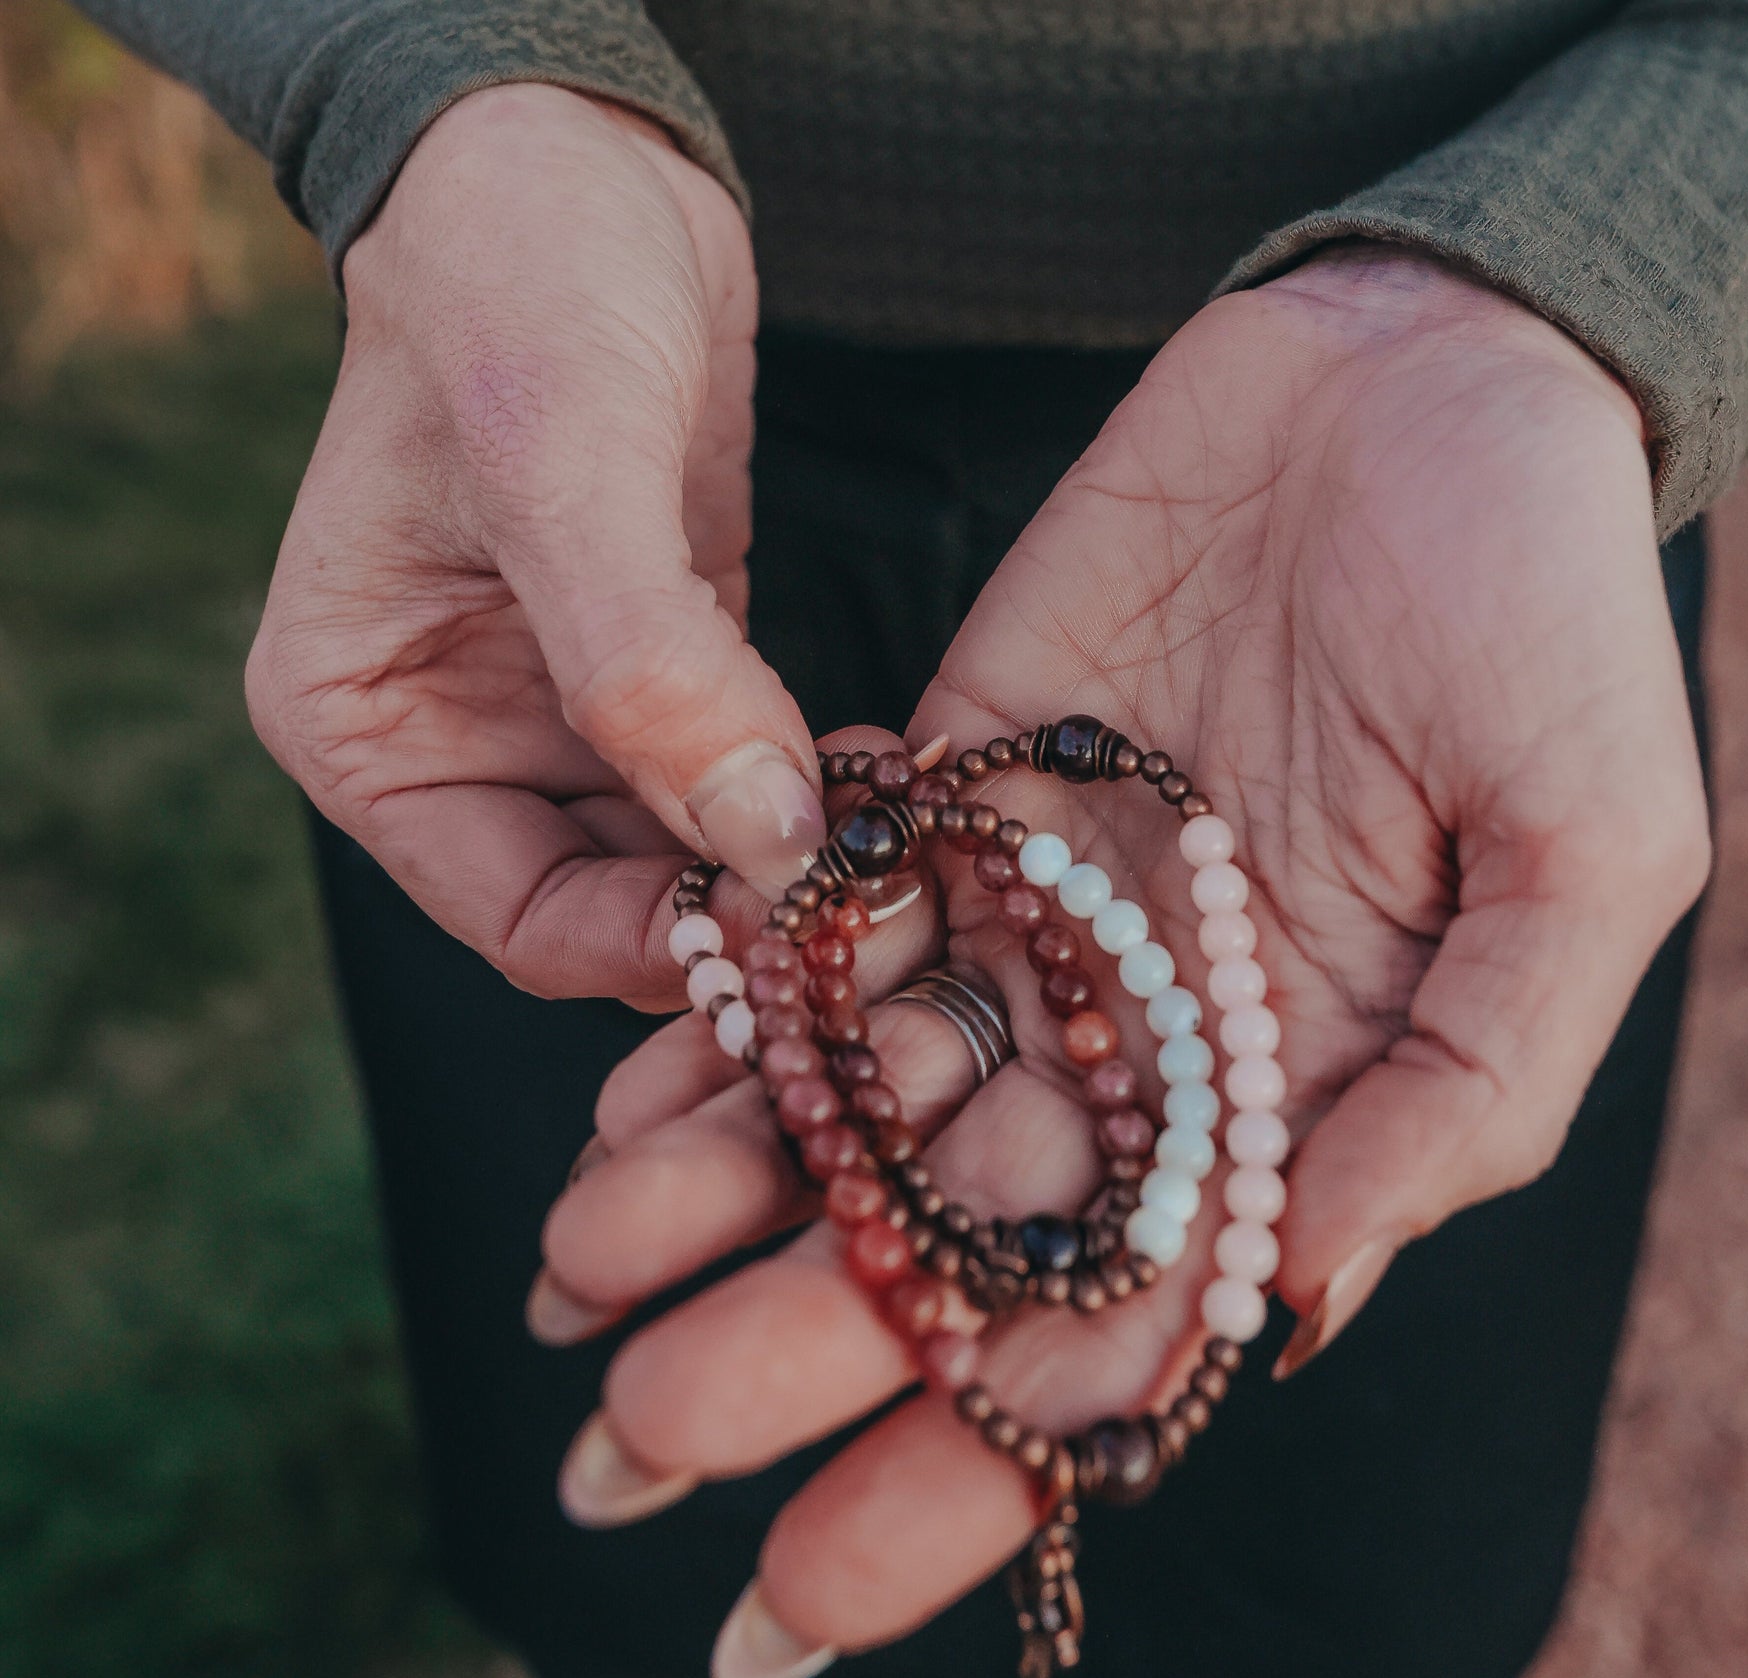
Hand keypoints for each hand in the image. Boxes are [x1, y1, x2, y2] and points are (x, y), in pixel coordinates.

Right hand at [247, 85, 822, 1006]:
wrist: (572, 166)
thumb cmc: (514, 281)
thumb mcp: (562, 462)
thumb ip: (647, 666)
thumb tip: (759, 843)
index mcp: (369, 730)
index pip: (520, 917)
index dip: (654, 947)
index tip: (790, 925)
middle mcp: (453, 743)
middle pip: (609, 906)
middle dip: (734, 910)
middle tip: (868, 894)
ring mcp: (553, 713)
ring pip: (680, 857)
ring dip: (779, 855)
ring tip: (884, 828)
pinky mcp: (650, 669)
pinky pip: (727, 778)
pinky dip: (795, 793)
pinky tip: (869, 773)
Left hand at [534, 251, 1709, 1677]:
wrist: (1421, 372)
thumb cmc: (1545, 604)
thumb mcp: (1590, 852)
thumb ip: (1466, 1085)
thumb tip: (1299, 1298)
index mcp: (1296, 1080)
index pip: (1118, 1324)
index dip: (967, 1465)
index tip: (811, 1588)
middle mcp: (1149, 1021)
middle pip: (957, 1228)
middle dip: (800, 1346)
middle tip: (633, 1449)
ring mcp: (1043, 903)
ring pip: (863, 1088)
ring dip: (723, 1190)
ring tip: (578, 1281)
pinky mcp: (962, 780)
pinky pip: (832, 920)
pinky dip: (736, 1008)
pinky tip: (627, 1089)